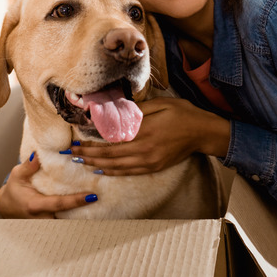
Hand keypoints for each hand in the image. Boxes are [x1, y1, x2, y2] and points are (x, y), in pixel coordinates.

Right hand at [0, 152, 97, 217]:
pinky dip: (78, 215)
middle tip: (104, 198)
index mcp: (35, 205)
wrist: (7, 207)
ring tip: (103, 203)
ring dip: (84, 214)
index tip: (92, 196)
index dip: (75, 201)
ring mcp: (48, 223)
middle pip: (69, 216)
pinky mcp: (52, 224)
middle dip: (85, 210)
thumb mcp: (16, 175)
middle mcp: (43, 218)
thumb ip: (27, 166)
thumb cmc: (14, 190)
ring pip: (69, 221)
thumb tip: (37, 155)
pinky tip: (93, 206)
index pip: (59, 204)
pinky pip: (67, 221)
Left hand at [70, 97, 229, 175]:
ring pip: (117, 166)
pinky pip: (129, 172)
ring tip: (83, 162)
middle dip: (89, 155)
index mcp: (145, 131)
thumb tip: (116, 113)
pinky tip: (103, 170)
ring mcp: (150, 161)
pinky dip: (113, 171)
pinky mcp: (154, 167)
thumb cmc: (183, 114)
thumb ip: (138, 111)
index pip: (112, 140)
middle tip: (73, 154)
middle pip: (110, 156)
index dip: (93, 142)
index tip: (78, 141)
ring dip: (97, 165)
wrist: (203, 132)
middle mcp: (145, 149)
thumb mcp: (161, 104)